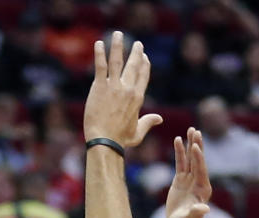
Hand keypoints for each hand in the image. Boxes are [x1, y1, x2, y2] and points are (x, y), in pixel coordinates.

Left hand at [83, 32, 161, 149]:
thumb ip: (148, 122)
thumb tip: (159, 118)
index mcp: (137, 98)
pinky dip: (100, 54)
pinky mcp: (100, 87)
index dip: (144, 65)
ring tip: (118, 34)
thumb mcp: (138, 133)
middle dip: (136, 53)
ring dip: (118, 45)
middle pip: (134, 65)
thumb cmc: (120, 140)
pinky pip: (101, 66)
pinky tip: (98, 44)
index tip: (144, 57)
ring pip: (117, 61)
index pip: (143, 76)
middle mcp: (128, 89)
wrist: (105, 142)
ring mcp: (114, 86)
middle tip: (137, 44)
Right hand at [166, 129, 211, 217]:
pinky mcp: (180, 181)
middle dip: (197, 145)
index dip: (198, 157)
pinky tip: (178, 140)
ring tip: (190, 130)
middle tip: (196, 131)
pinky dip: (180, 152)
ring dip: (190, 145)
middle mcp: (198, 182)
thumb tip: (205, 209)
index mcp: (203, 189)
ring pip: (190, 159)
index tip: (195, 145)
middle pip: (198, 160)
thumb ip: (197, 213)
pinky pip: (180, 163)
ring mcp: (189, 180)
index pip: (201, 169)